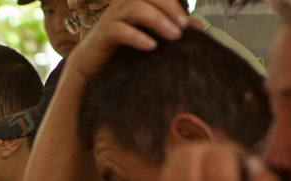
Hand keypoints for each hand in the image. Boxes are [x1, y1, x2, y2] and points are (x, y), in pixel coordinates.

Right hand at [69, 0, 193, 79]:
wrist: (91, 64)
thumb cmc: (121, 49)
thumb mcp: (150, 35)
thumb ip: (171, 28)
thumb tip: (199, 26)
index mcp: (136, 2)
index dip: (175, 5)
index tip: (191, 24)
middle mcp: (124, 4)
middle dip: (170, 10)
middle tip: (184, 28)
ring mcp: (113, 17)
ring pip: (137, 9)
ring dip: (158, 21)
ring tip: (174, 36)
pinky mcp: (104, 32)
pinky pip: (121, 30)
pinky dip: (137, 36)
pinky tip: (151, 46)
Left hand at [149, 145, 287, 180]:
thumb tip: (249, 161)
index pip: (218, 153)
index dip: (232, 151)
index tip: (239, 165)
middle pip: (190, 152)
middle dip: (210, 151)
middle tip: (222, 166)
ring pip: (172, 163)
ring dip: (192, 161)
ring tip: (207, 175)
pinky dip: (180, 179)